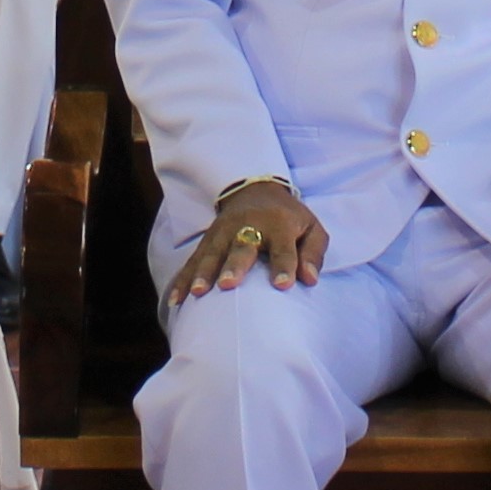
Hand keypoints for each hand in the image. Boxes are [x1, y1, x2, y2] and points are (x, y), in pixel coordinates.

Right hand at [170, 183, 330, 302]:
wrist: (256, 190)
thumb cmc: (289, 218)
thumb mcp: (312, 228)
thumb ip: (313, 253)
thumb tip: (310, 279)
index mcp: (279, 224)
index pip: (282, 248)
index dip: (283, 266)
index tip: (282, 285)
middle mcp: (248, 226)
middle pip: (240, 247)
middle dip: (233, 265)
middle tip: (228, 284)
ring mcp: (223, 232)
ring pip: (212, 253)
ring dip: (203, 273)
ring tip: (198, 293)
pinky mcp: (207, 240)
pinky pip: (193, 260)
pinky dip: (183, 279)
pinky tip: (177, 299)